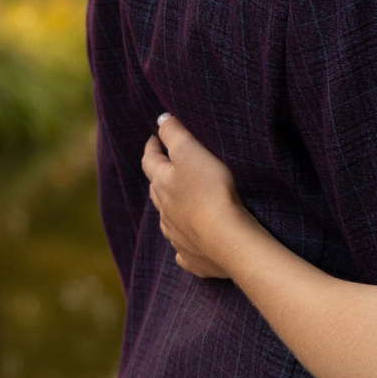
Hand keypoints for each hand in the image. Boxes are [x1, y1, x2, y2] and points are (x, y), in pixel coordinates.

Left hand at [142, 114, 251, 279]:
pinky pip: (183, 249)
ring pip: (167, 219)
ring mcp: (177, 236)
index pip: (150, 161)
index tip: (154, 138)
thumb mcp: (191, 152)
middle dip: (159, 177)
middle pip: (156, 191)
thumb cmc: (210, 190)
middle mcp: (164, 211)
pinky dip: (183, 242)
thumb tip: (161, 120)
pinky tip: (187, 244)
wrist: (226, 239)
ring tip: (178, 202)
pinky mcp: (193, 257)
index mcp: (162, 184)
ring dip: (170, 209)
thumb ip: (175, 134)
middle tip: (164, 167)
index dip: (152, 147)